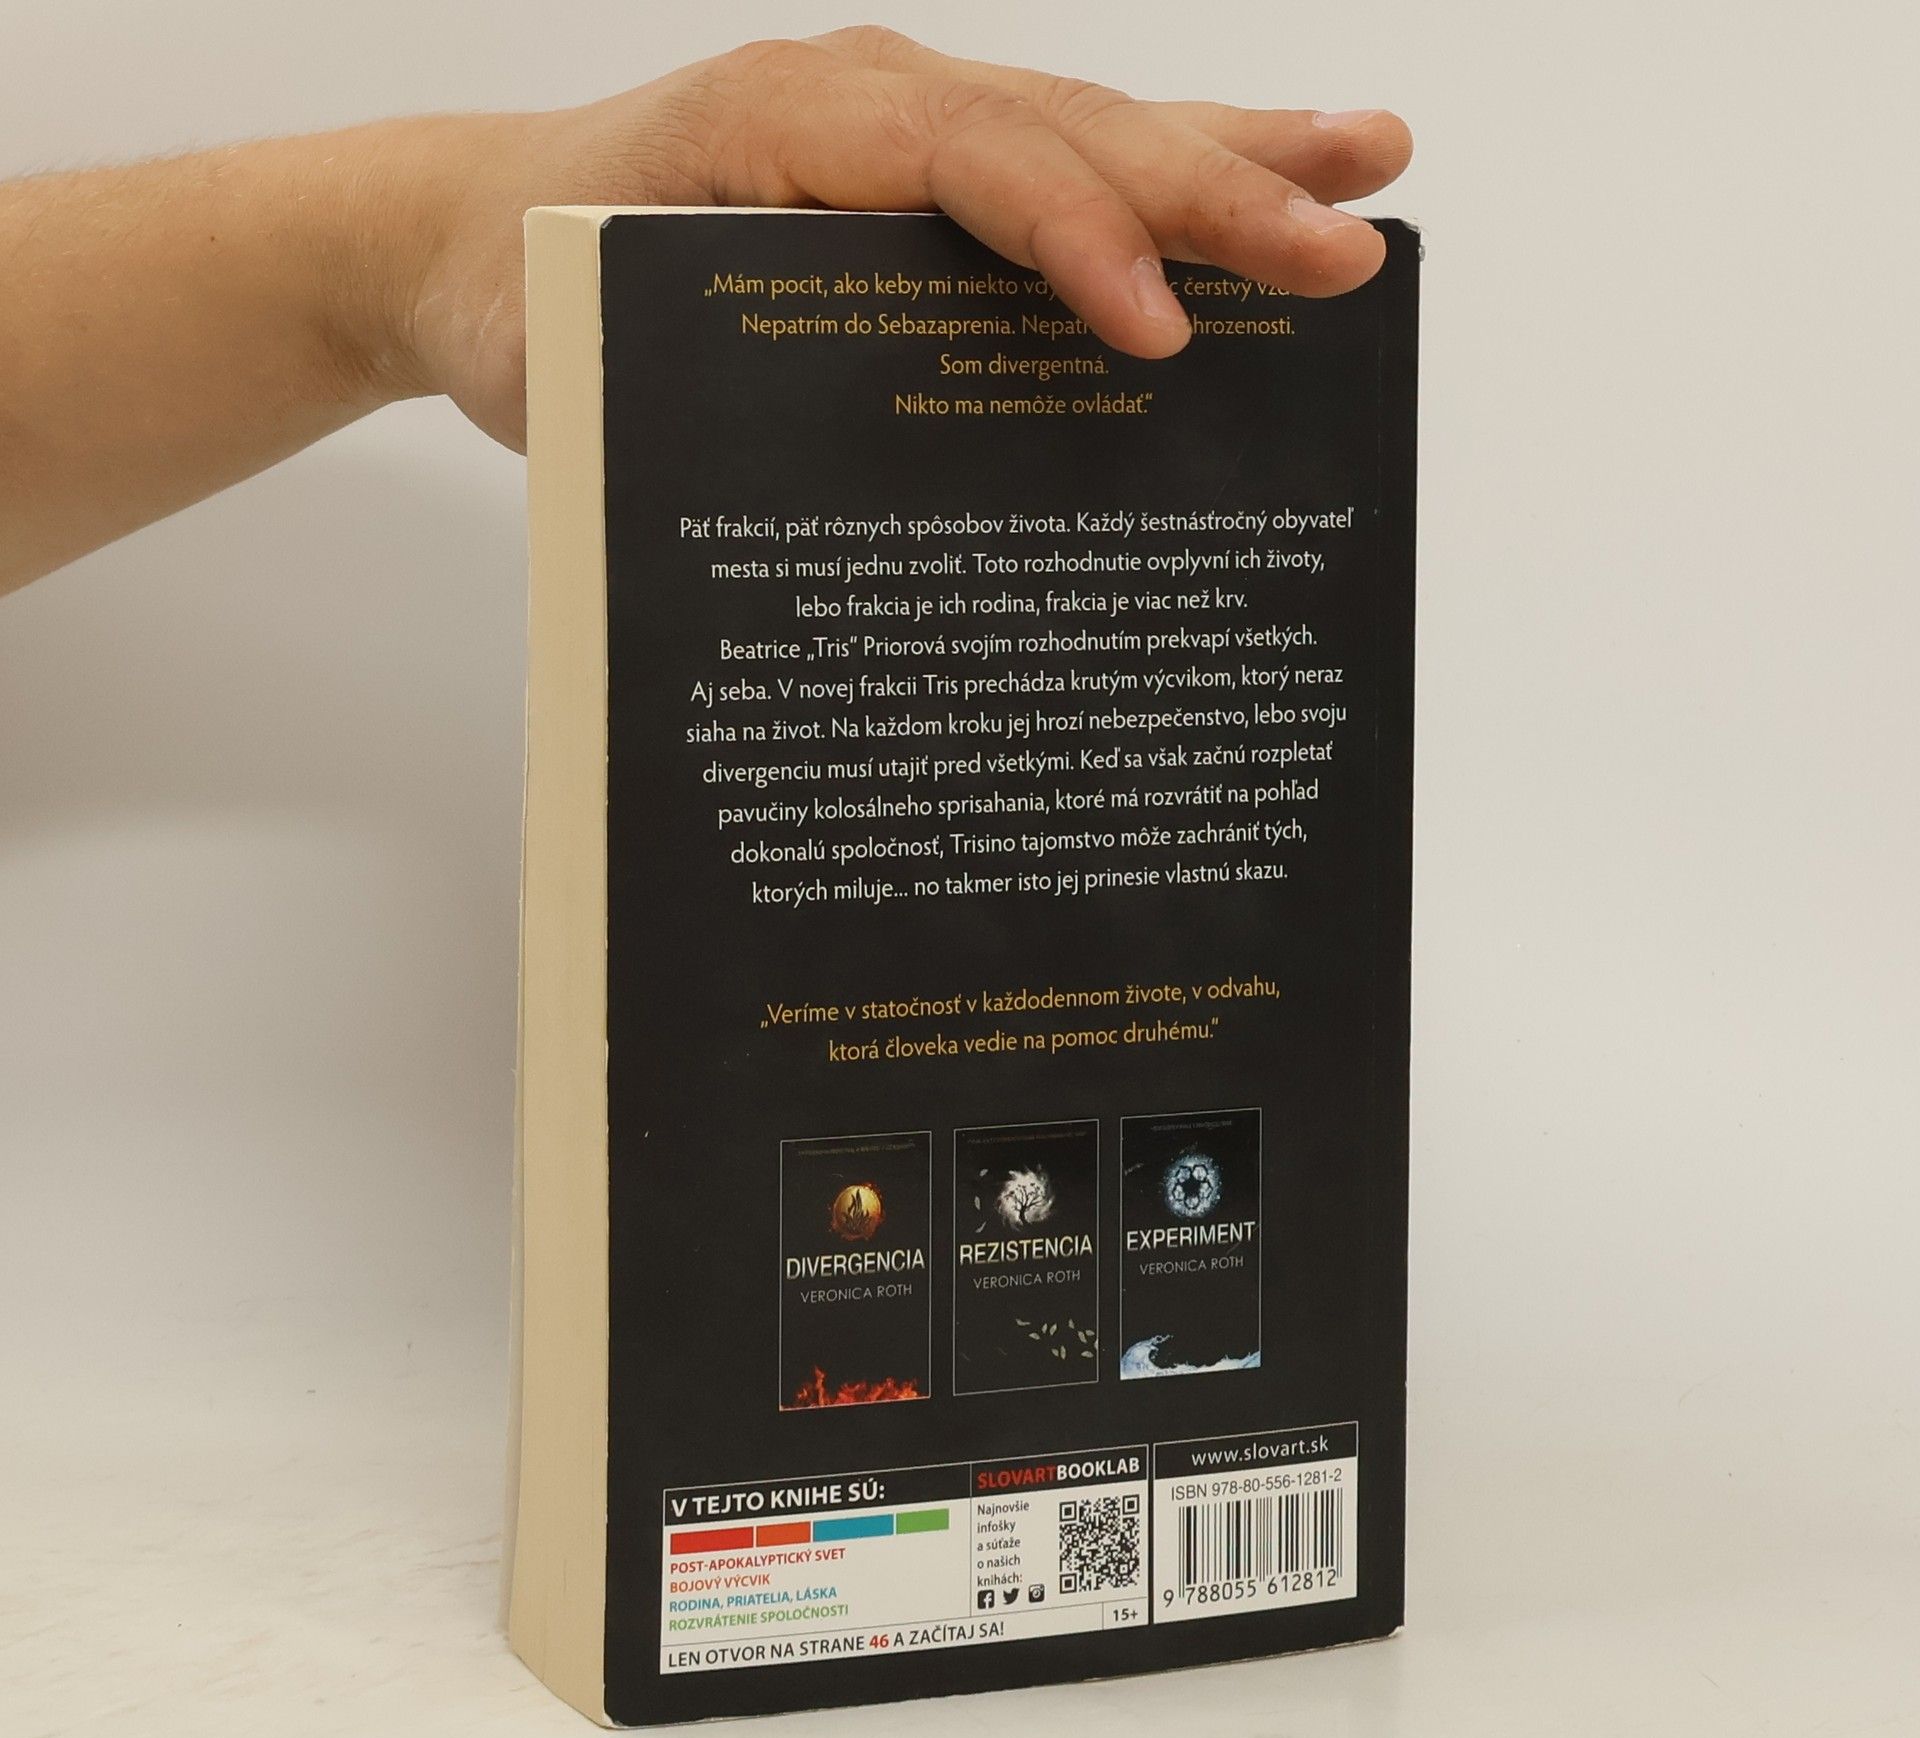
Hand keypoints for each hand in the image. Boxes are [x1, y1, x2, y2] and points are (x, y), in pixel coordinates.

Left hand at [373, 25, 1412, 449]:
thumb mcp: (602, 342)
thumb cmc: (531, 300)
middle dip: (1212, 192)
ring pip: (1090, 126)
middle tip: (1342, 256)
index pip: (965, 167)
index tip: (1155, 327)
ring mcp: (903, 119)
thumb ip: (721, 377)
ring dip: (1233, 151)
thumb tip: (865, 495)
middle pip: (1066, 132)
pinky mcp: (920, 163)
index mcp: (786, 123)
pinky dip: (1169, 162)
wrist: (472, 236)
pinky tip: (1271, 158)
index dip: (1070, 239)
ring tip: (1366, 170)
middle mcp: (865, 99)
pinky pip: (1063, 153)